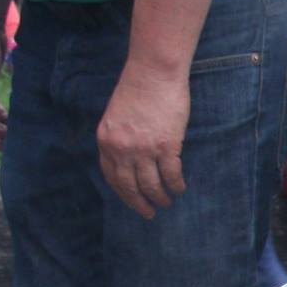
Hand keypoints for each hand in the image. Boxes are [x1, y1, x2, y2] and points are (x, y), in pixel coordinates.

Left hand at [97, 61, 188, 218]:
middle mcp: (121, 148)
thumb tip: (130, 161)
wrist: (153, 73)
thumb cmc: (137, 89)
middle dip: (140, 203)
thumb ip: (119, 138)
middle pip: (130, 186)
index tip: (133, 201)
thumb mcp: (117, 116)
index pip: (112, 177)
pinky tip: (180, 188)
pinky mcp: (166, 146)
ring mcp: (143, 149)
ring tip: (167, 202)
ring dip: (160, 198)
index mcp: (106, 140)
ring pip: (151, 185)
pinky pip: (171, 175)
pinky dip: (176, 185)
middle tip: (149, 213)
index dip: (124, 193)